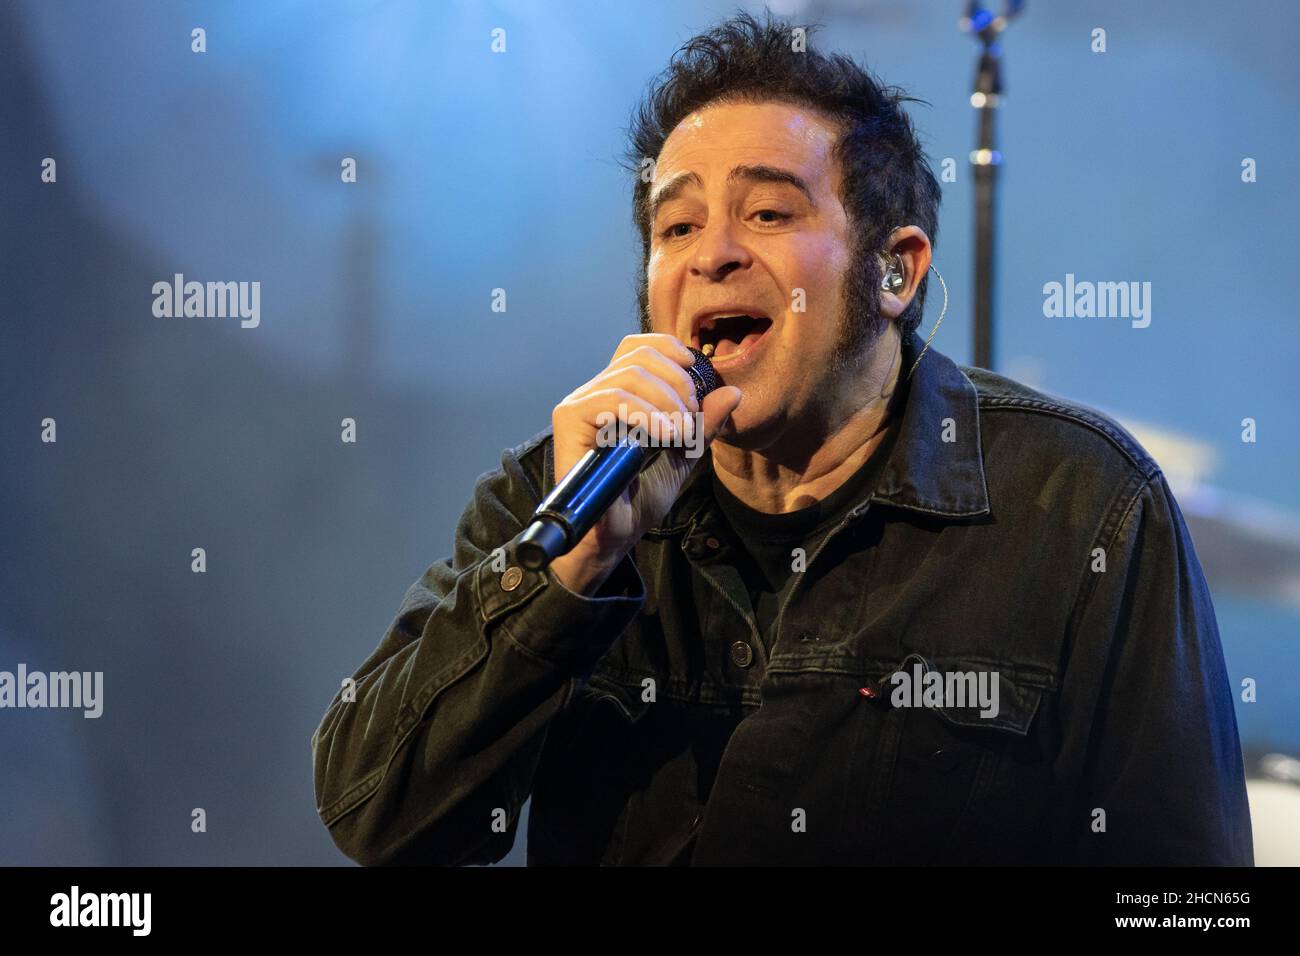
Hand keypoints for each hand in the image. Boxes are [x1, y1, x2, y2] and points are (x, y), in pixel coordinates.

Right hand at [548, 333, 741, 593]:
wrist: (610, 538)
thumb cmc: (637, 502)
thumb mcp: (682, 458)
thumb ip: (704, 428)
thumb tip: (733, 394)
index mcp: (618, 395)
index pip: (637, 347)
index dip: (669, 349)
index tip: (695, 371)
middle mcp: (595, 393)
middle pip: (638, 355)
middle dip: (677, 382)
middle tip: (691, 420)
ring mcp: (580, 404)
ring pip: (629, 375)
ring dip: (666, 401)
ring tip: (681, 434)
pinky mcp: (569, 418)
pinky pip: (612, 399)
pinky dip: (646, 414)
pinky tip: (665, 435)